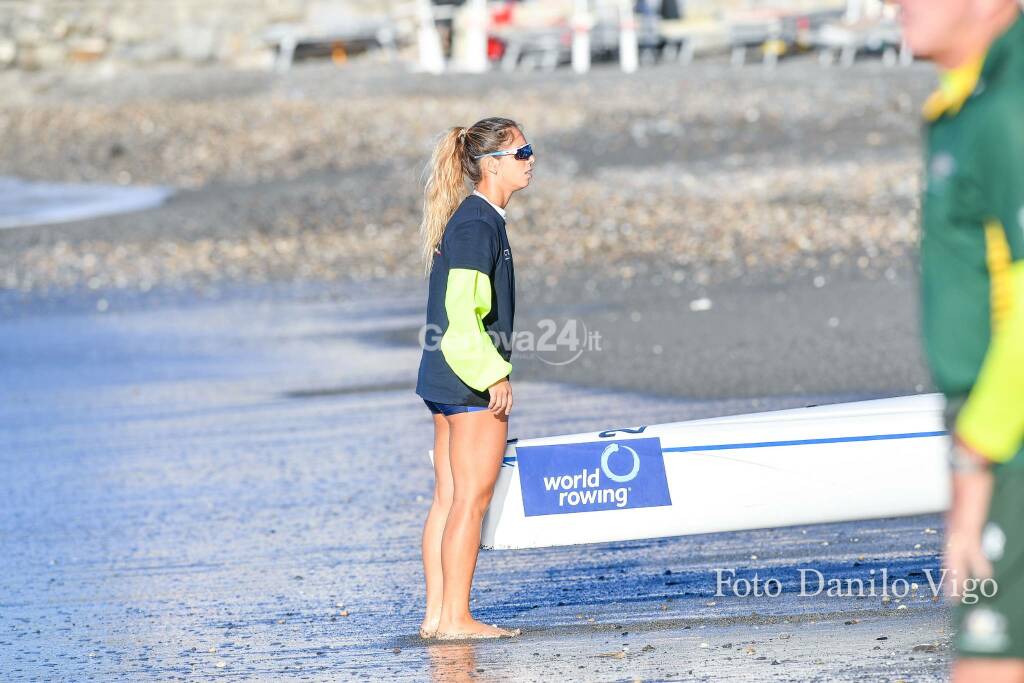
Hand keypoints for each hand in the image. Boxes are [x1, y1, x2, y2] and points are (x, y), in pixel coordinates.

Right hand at [487, 378, 511, 416]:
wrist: (495, 373)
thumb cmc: (500, 380)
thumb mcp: (506, 386)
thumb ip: (506, 393)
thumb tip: (505, 402)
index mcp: (509, 391)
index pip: (510, 403)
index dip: (508, 409)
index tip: (506, 414)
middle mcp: (505, 393)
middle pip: (503, 405)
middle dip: (500, 411)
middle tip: (496, 413)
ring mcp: (499, 392)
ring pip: (498, 405)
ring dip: (495, 409)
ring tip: (492, 410)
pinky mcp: (493, 392)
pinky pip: (493, 402)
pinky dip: (491, 405)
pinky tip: (489, 406)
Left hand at [943, 437, 993, 599]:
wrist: (964, 468)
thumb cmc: (963, 481)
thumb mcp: (963, 503)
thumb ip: (964, 514)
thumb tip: (967, 519)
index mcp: (950, 526)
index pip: (948, 551)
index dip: (950, 566)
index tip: (949, 581)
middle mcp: (951, 529)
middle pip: (950, 560)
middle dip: (952, 579)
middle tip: (952, 598)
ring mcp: (959, 528)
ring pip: (958, 559)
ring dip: (960, 577)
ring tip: (960, 595)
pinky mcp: (969, 525)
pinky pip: (974, 549)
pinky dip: (979, 562)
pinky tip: (985, 574)